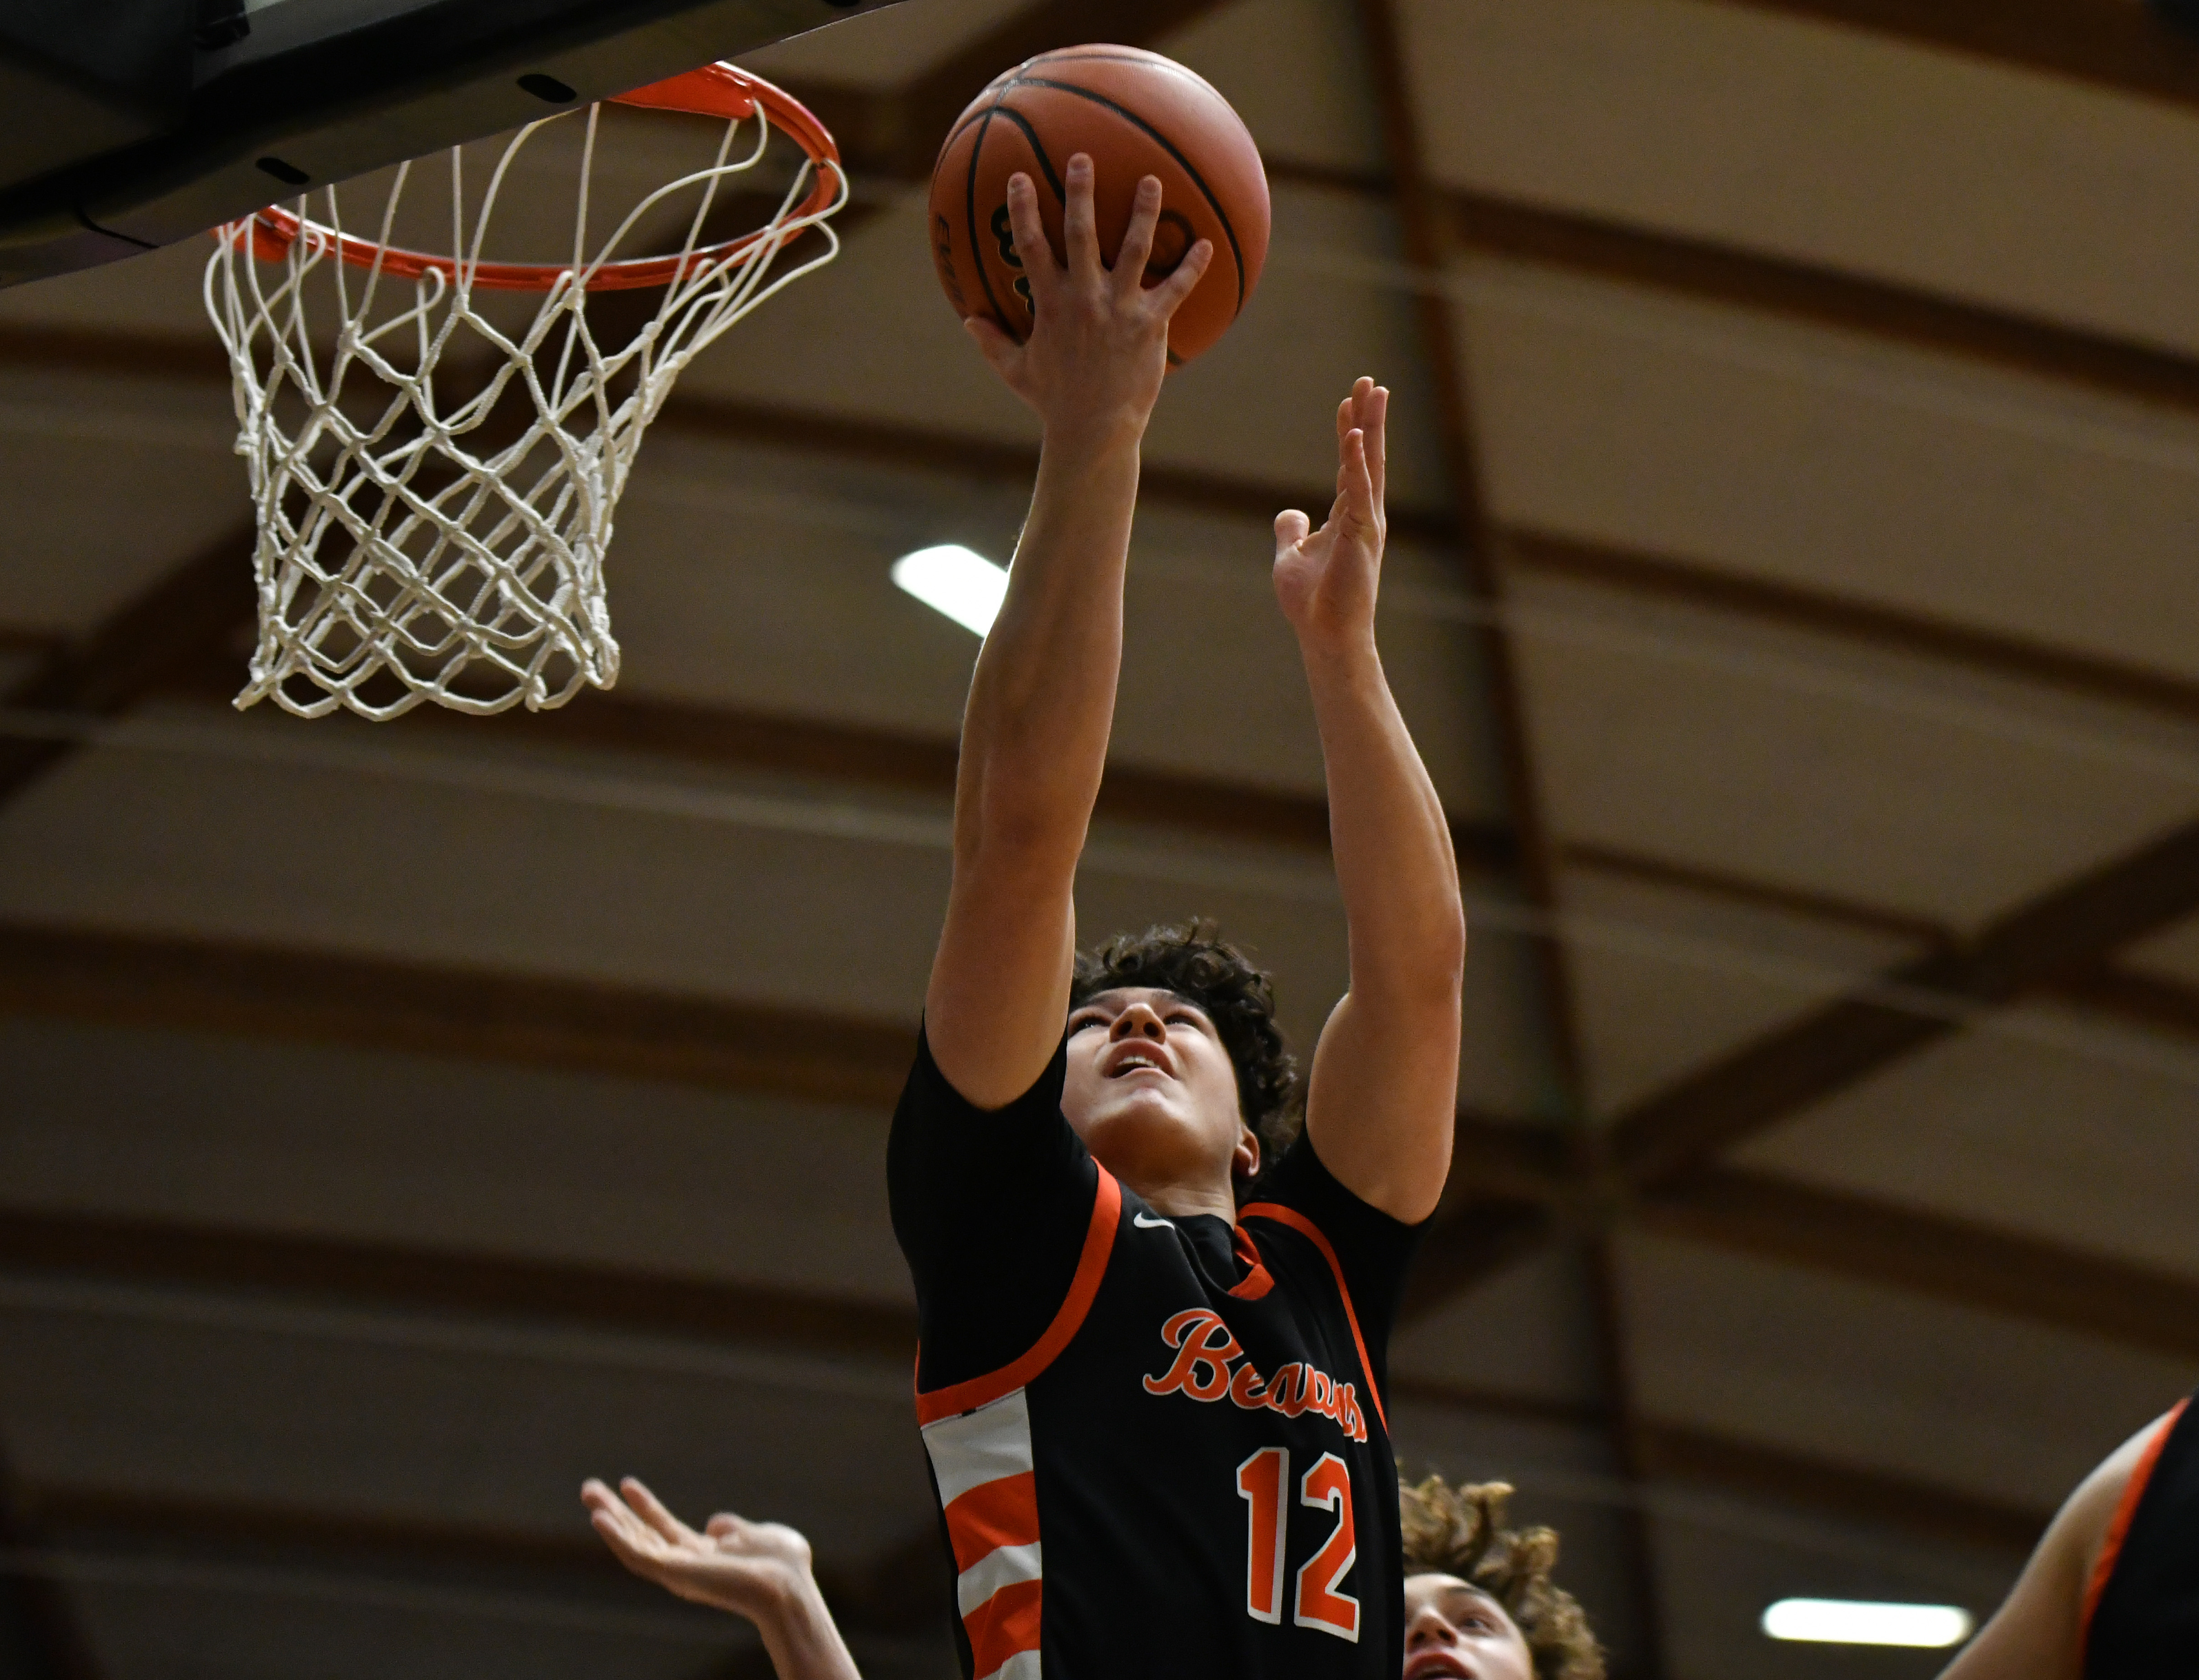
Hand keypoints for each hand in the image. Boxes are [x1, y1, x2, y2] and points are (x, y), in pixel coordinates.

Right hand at [582, 1475, 812, 1621]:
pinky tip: (600, 1519)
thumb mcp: (758, 1535)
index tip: (626, 1483)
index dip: (645, 1507)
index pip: (665, 1529)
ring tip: (589, 1494)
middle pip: (641, 1535)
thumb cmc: (783, 1566)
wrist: (788, 1586)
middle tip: (589, 1489)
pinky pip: (639, 1556)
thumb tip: (715, 1525)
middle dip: (615, 1513)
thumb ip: (734, 1528)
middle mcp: (685, 1566)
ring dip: (609, 1520)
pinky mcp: (675, 1575)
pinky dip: (617, 1538)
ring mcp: (678, 1572)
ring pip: (634, 1544)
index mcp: (703, 1556)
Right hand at [964, 154, 1211, 444]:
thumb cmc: (1055, 402)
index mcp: (1050, 303)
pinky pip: (1175, 289)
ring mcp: (1119, 309)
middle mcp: (1084, 298)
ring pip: (1133, 249)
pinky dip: (1192, 267)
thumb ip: (993, 342)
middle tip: (1084, 158)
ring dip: (1143, 212)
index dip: (1023, 209)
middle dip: (1081, 192)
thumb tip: (968, 322)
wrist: (1094, 430)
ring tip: (1152, 181)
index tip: (1020, 177)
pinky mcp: (1150, 325)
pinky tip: (1207, 245)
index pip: (1031, 246)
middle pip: (1080, 233)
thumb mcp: (1017, 371)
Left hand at [1273, 378, 1387, 653]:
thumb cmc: (1312, 601)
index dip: (1349, 430)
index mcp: (1349, 516)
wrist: (1325, 634)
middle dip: (1368, 417)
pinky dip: (1357, 463)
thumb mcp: (1292, 555)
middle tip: (1370, 381)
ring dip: (1370, 427)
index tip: (1348, 400)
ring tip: (1372, 392)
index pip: (1351, 464)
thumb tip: (1290, 513)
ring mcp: (1366, 524)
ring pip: (1369, 465)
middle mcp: (1364, 514)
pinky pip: (1360, 491)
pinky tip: (1355, 436)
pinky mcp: (1362, 536)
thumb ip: (1291, 530)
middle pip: (1367, 455)